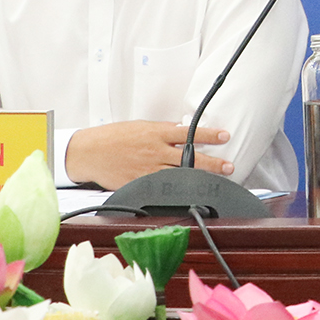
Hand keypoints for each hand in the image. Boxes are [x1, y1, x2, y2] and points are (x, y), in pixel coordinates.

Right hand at [65, 121, 231, 189]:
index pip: (189, 133)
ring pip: (179, 175)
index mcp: (156, 133)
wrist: (90, 152)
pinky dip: (175, 190)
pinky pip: (161, 188)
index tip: (225, 135)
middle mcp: (155, 151)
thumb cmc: (114, 136)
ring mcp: (148, 170)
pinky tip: (188, 193)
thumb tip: (181, 131)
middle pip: (189, 158)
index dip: (209, 134)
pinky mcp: (140, 184)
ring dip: (199, 179)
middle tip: (229, 167)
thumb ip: (162, 131)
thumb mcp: (142, 126)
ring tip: (216, 181)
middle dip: (212, 163)